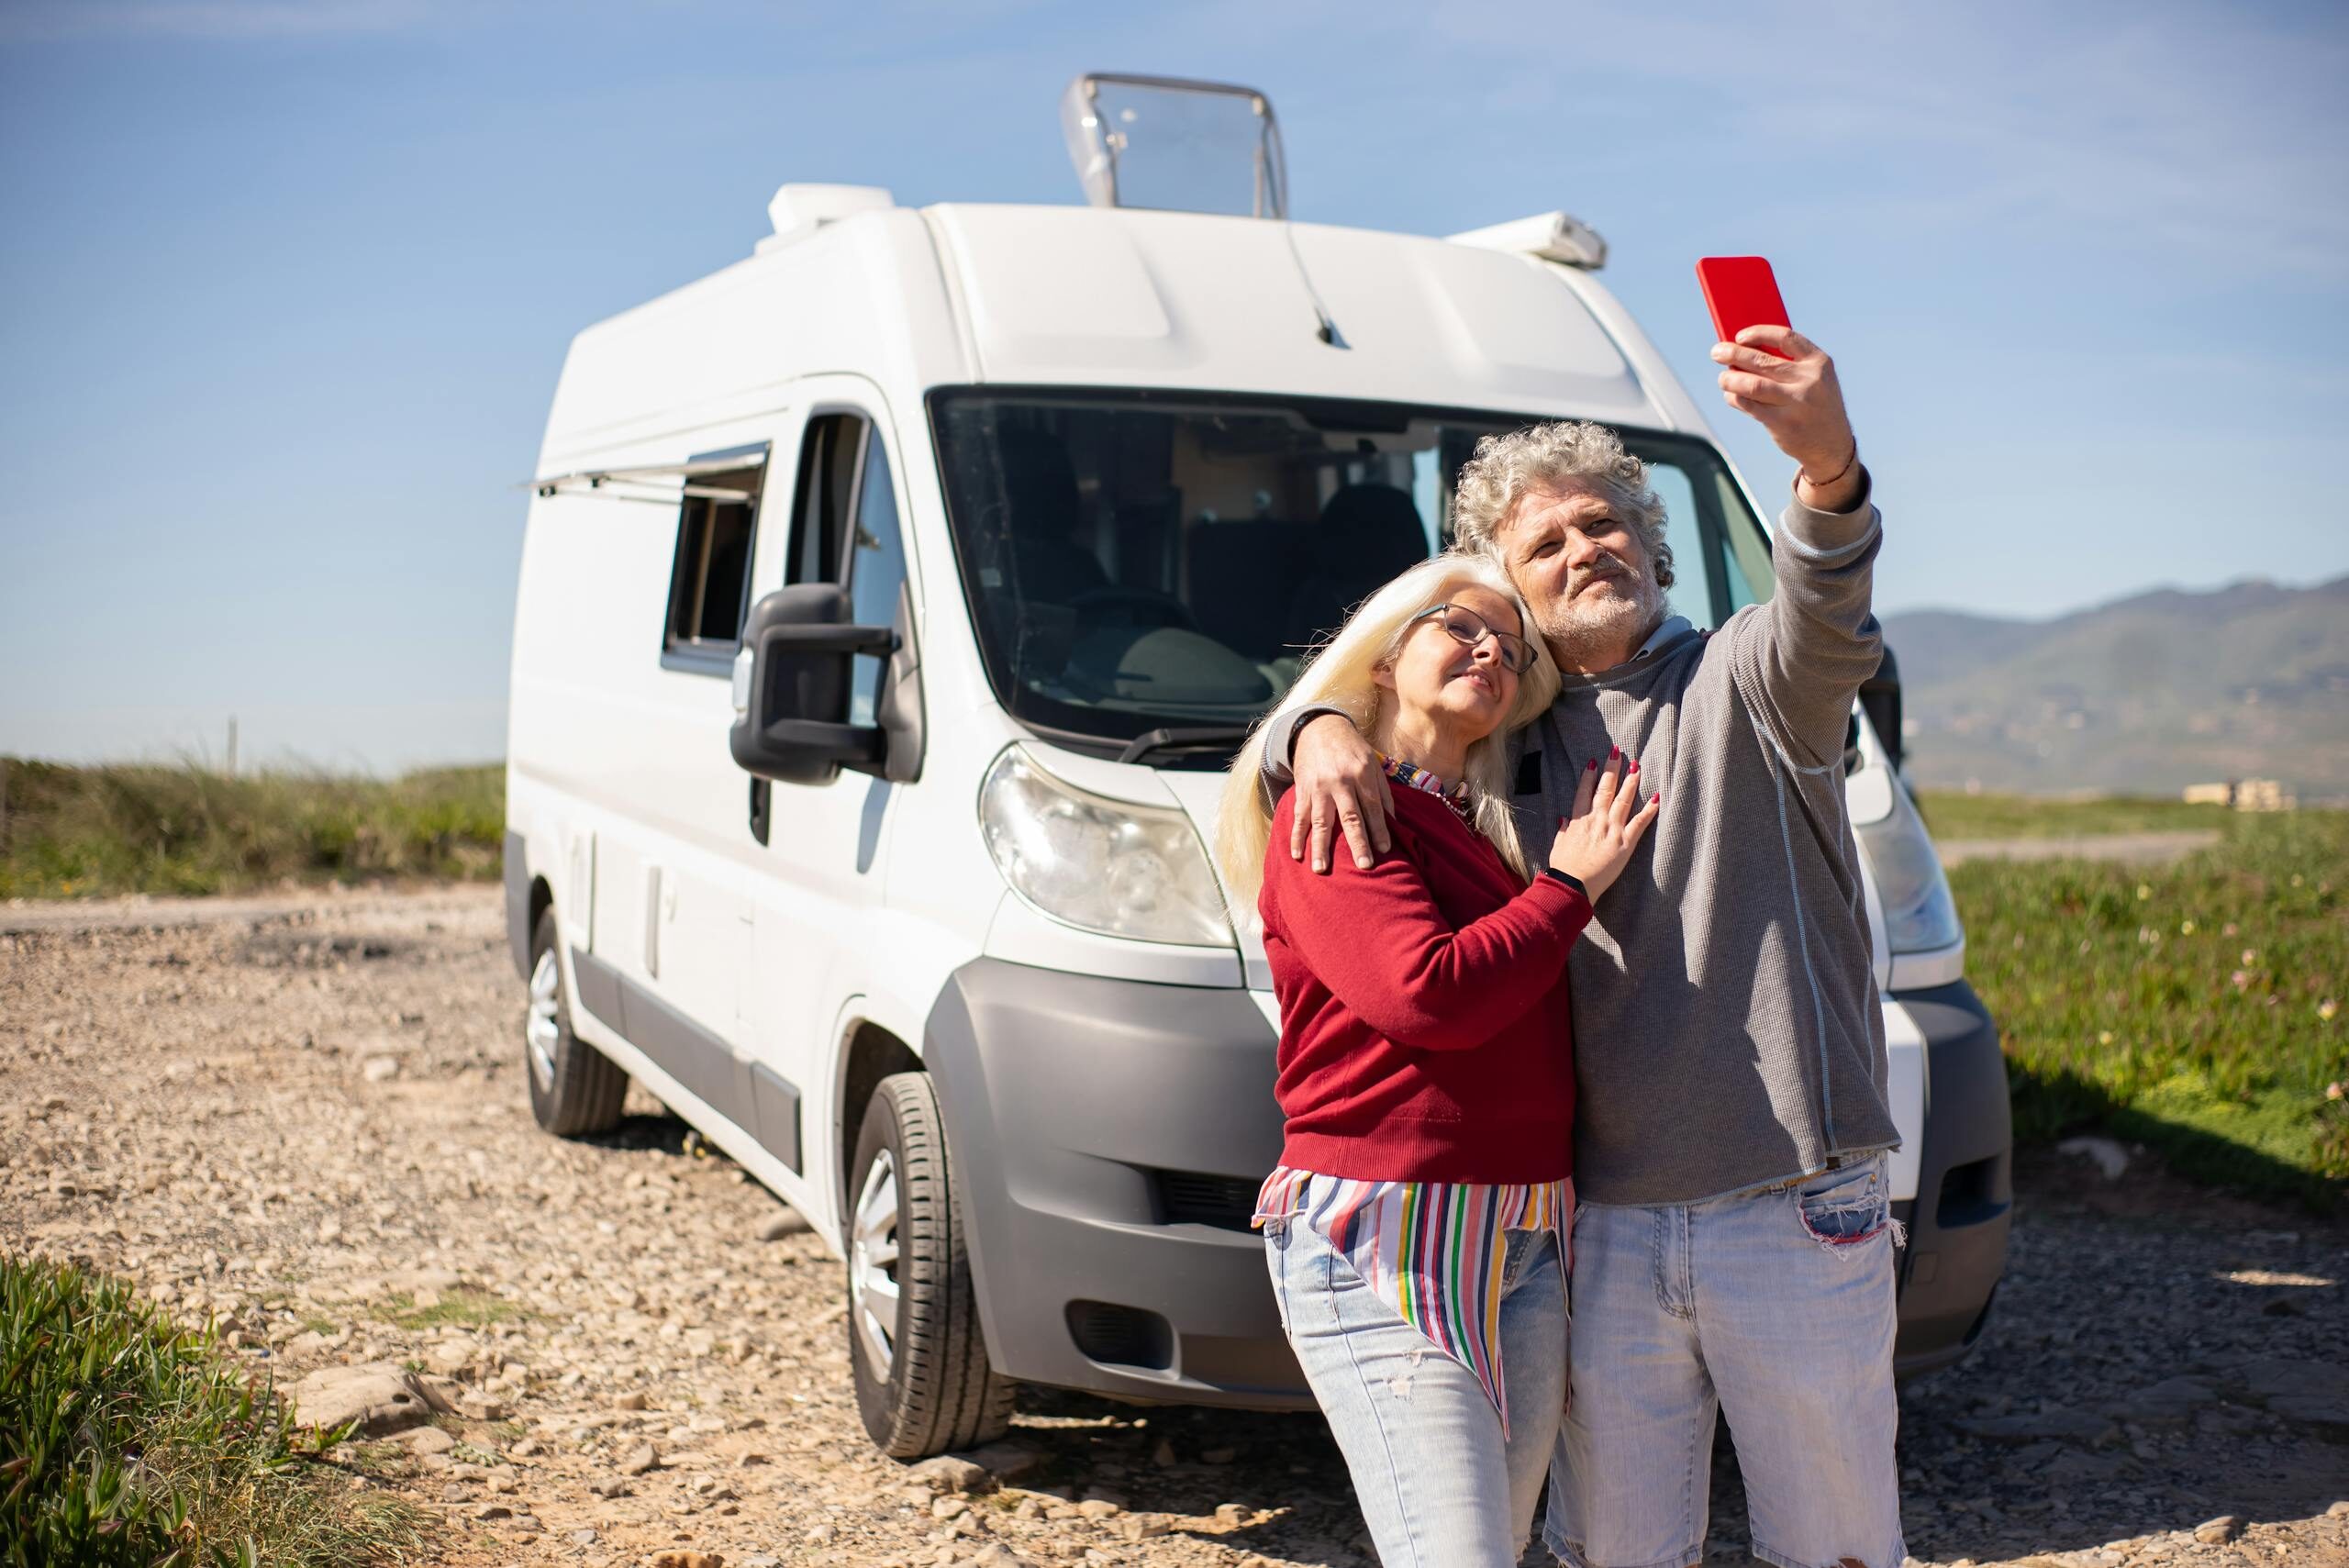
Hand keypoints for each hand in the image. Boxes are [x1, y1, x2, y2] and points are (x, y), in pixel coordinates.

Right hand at [1288, 713, 1393, 872]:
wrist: (1319, 729)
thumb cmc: (1352, 750)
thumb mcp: (1373, 763)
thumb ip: (1382, 792)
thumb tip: (1393, 823)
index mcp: (1361, 774)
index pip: (1373, 807)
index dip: (1379, 829)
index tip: (1385, 850)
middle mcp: (1340, 782)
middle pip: (1350, 817)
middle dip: (1357, 843)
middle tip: (1364, 866)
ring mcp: (1318, 788)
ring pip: (1320, 821)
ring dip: (1320, 847)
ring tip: (1321, 869)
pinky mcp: (1303, 791)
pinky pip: (1299, 817)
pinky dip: (1297, 837)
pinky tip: (1297, 855)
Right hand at [1548, 751, 1660, 902]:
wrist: (1572, 884)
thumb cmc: (1563, 869)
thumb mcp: (1558, 846)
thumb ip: (1563, 831)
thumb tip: (1563, 819)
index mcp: (1578, 821)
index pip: (1584, 792)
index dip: (1589, 776)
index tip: (1594, 762)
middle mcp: (1596, 820)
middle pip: (1605, 789)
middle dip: (1611, 769)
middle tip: (1617, 752)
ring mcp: (1612, 829)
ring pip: (1623, 800)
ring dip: (1630, 782)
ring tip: (1636, 767)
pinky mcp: (1625, 843)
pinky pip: (1639, 823)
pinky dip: (1649, 810)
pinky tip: (1657, 798)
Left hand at [1709, 325, 1861, 511]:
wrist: (1832, 445)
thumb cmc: (1814, 404)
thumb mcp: (1814, 379)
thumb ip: (1789, 364)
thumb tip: (1743, 351)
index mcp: (1819, 362)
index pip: (1786, 338)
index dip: (1759, 333)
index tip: (1739, 336)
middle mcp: (1810, 380)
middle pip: (1762, 361)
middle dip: (1734, 354)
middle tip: (1716, 352)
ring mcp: (1796, 403)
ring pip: (1752, 384)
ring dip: (1730, 379)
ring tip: (1722, 378)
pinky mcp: (1783, 423)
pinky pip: (1750, 406)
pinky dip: (1735, 398)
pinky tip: (1730, 395)